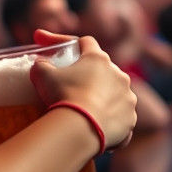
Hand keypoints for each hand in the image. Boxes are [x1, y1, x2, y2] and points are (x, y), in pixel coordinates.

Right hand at [29, 29, 136, 149]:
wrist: (82, 129)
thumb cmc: (63, 96)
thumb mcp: (42, 75)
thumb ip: (41, 65)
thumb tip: (40, 64)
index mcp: (98, 59)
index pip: (86, 42)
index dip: (70, 43)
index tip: (54, 46)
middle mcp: (119, 75)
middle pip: (104, 69)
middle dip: (90, 75)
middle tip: (74, 86)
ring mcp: (128, 98)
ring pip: (116, 93)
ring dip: (104, 97)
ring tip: (87, 110)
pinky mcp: (130, 120)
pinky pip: (121, 117)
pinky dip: (110, 120)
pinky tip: (97, 127)